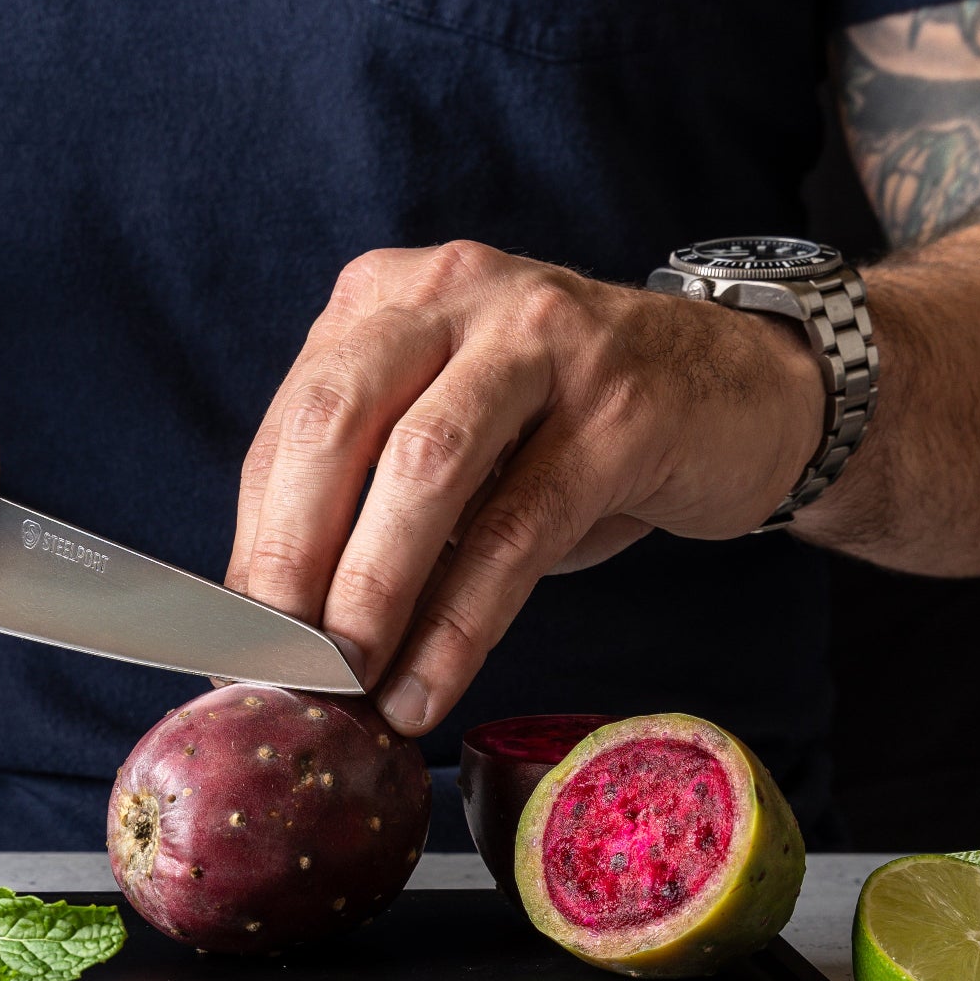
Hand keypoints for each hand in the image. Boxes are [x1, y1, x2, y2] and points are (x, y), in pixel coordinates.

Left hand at [226, 241, 822, 732]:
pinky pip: (516, 529)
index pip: (295, 423)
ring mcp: (542, 339)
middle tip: (277, 664)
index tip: (235, 640)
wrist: (744, 392)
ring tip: (346, 684)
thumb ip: (368, 503)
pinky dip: (461, 623)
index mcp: (391, 298)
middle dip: (295, 558)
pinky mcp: (616, 408)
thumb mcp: (458, 444)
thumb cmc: (573, 434)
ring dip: (373, 591)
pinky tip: (427, 686)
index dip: (255, 539)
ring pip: (425, 467)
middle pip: (340, 424)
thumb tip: (275, 627)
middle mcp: (458, 293)